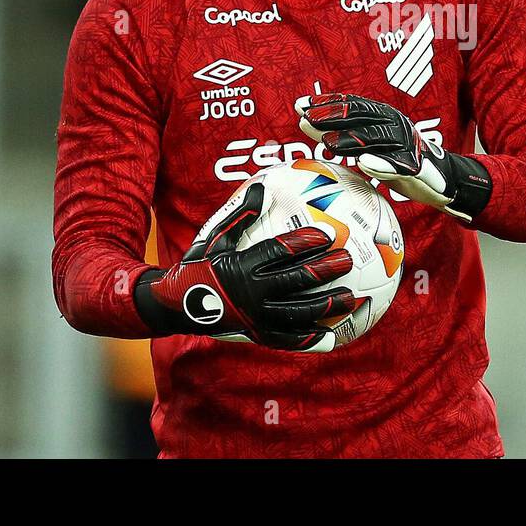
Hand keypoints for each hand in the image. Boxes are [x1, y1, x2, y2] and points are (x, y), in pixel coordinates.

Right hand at [142, 181, 355, 351]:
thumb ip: (242, 215)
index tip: (328, 234)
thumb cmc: (200, 265)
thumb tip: (262, 186)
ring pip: (298, 312)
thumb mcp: (216, 238)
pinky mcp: (255, 335)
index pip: (280, 252)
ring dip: (326, 304)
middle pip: (296, 280)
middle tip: (348, 260)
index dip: (305, 242)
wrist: (176, 304)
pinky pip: (286, 339)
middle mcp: (251, 293)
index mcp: (242, 265)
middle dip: (325, 270)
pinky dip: (309, 339)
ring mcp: (254, 318)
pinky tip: (330, 335)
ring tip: (349, 297)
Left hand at [294, 92, 491, 223]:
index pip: (352, 105)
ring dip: (352, 139)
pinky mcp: (417, 166)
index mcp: (384, 117)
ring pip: (376, 138)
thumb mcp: (370, 146)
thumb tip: (305, 122)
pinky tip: (365, 165)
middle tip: (306, 118)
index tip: (300, 104)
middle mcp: (395, 125)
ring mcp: (407, 145)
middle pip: (361, 117)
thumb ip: (343, 135)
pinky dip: (382, 164)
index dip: (326, 103)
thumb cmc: (401, 161)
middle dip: (333, 116)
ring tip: (327, 142)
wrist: (441, 181)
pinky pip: (398, 165)